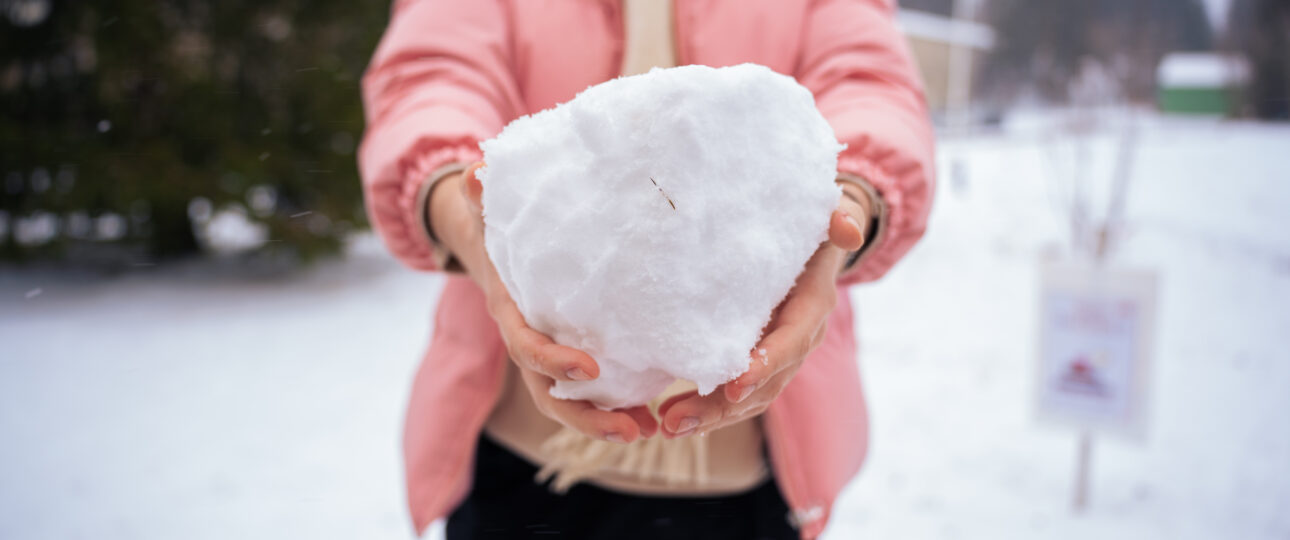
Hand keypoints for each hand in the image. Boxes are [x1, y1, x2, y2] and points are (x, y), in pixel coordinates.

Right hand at [429, 162, 658, 442]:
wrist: (492, 242)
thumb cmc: (498, 222)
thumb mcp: (490, 209)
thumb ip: (484, 196)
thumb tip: (480, 175)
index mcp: (510, 311)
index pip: (526, 346)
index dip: (553, 362)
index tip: (591, 370)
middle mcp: (527, 340)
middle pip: (550, 394)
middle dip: (588, 418)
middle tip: (633, 430)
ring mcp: (549, 353)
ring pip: (572, 401)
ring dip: (609, 420)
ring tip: (651, 429)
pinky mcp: (572, 353)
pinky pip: (591, 391)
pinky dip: (619, 404)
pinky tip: (655, 412)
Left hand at [657, 183, 870, 437]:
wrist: (813, 238)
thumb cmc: (811, 221)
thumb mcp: (827, 212)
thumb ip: (838, 218)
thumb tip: (848, 231)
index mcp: (812, 306)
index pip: (792, 342)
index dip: (766, 364)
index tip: (734, 383)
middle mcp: (798, 338)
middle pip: (765, 384)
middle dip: (723, 406)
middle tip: (677, 421)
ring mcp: (778, 354)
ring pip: (749, 397)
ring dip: (709, 416)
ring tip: (668, 426)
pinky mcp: (757, 358)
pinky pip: (737, 392)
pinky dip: (707, 408)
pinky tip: (670, 416)